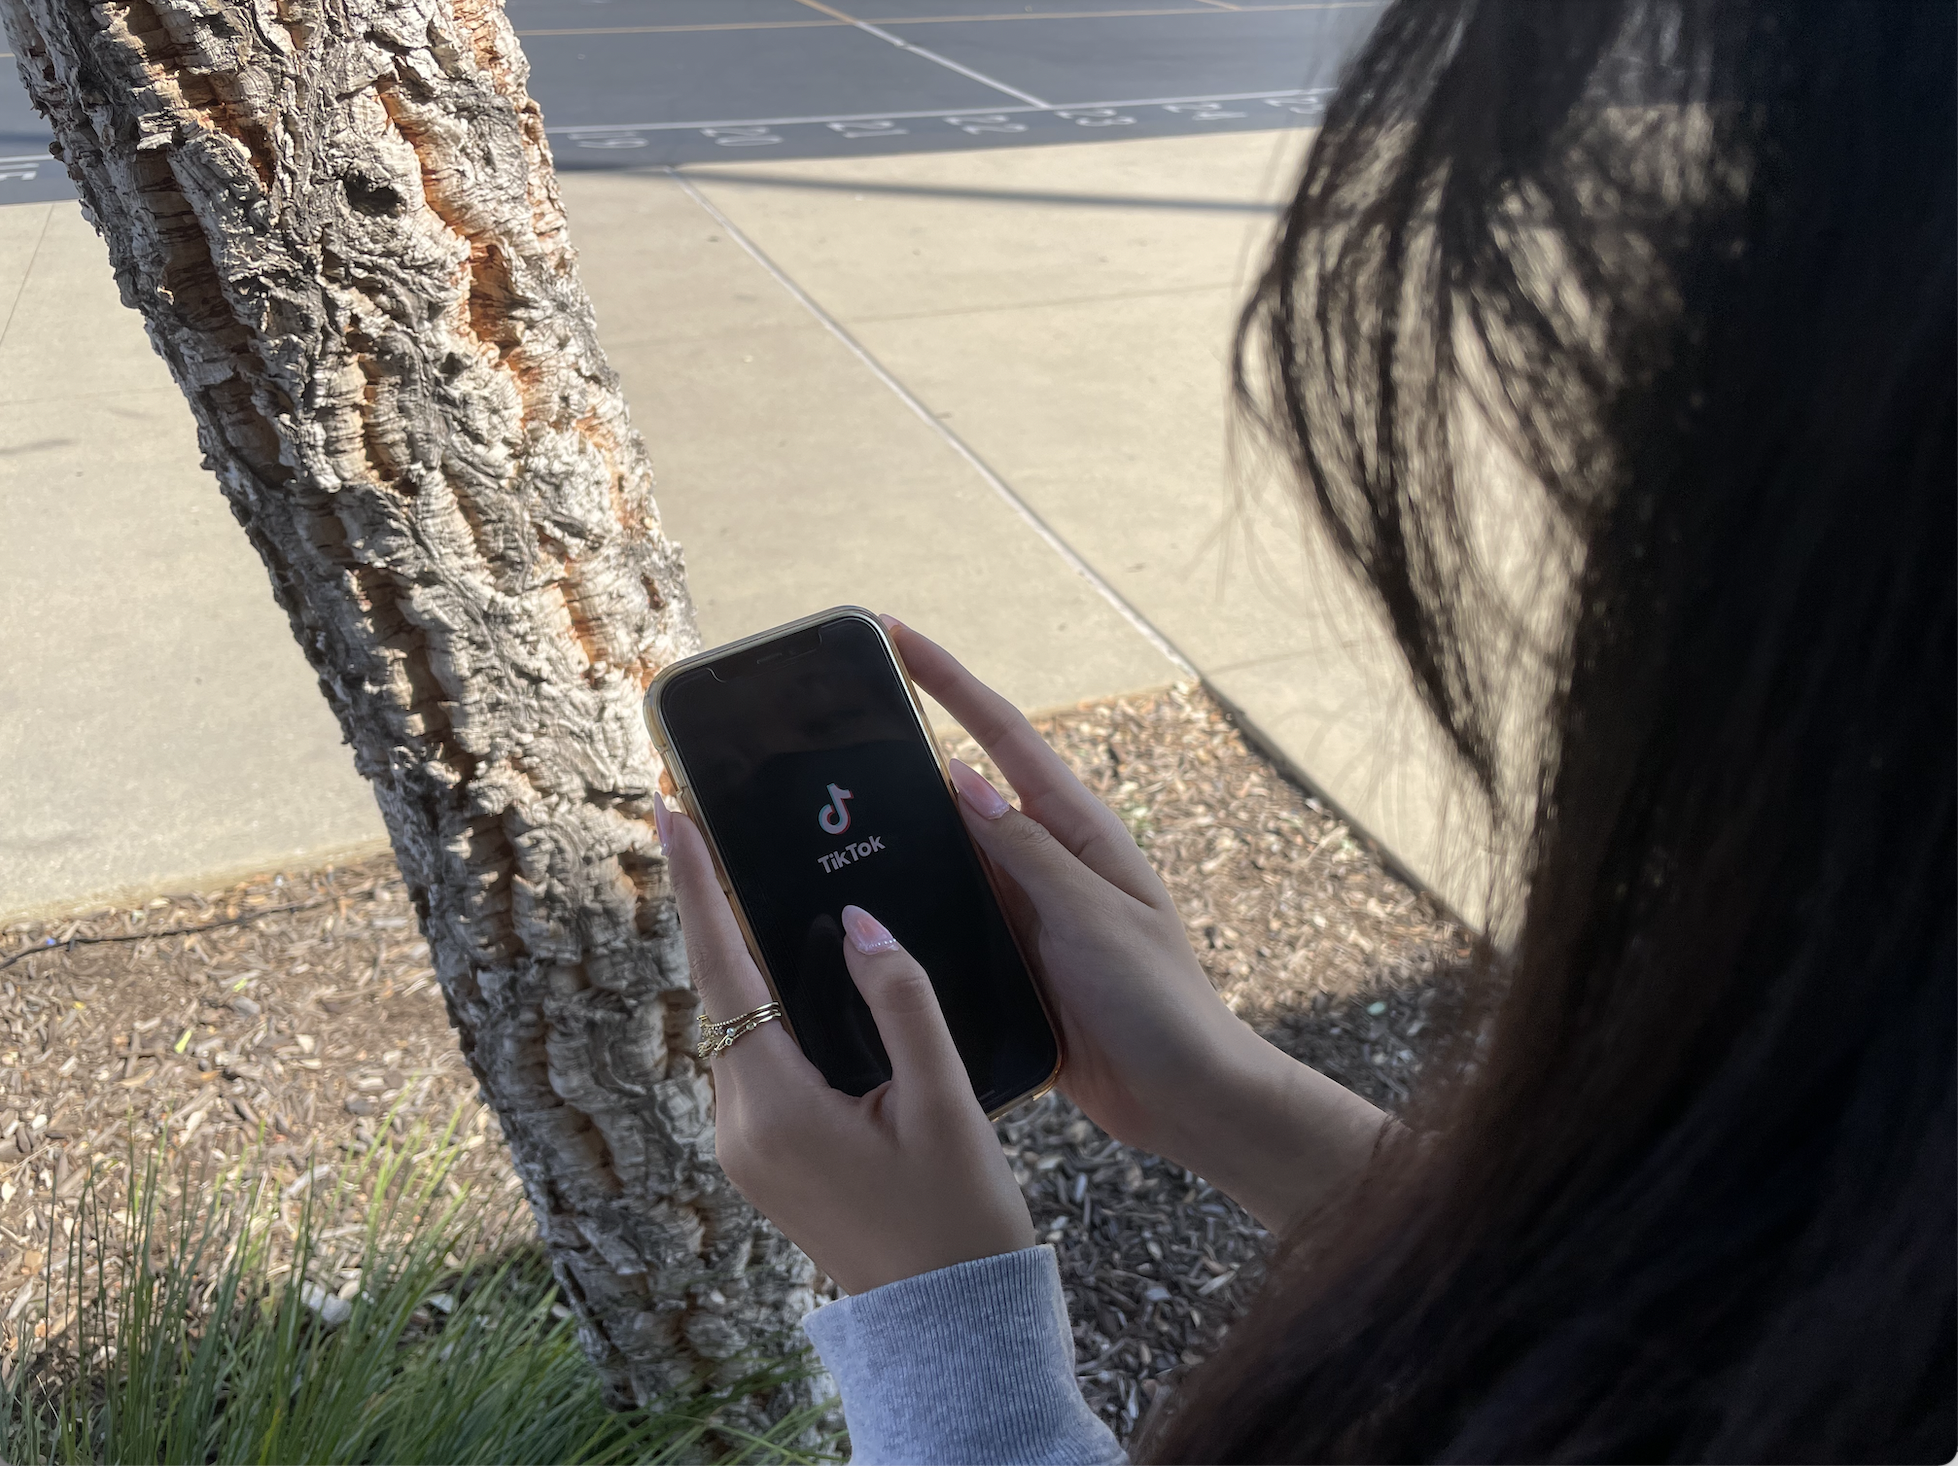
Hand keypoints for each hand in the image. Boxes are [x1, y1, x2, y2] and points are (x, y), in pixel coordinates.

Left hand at [657, 796, 1033, 1295]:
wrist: (950, 1326)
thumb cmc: (959, 1217)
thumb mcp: (943, 1100)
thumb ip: (901, 1000)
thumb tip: (860, 921)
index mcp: (776, 1108)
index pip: (723, 969)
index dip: (697, 883)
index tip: (668, 810)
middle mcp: (740, 1128)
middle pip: (719, 991)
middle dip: (712, 906)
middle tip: (701, 821)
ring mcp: (745, 1149)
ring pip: (735, 1027)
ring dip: (739, 957)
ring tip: (744, 877)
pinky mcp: (764, 1161)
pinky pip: (754, 1061)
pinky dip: (764, 1008)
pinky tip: (789, 969)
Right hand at [890, 618, 1386, 1230]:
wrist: (1185, 1096)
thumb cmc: (1158, 1000)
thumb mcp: (1093, 917)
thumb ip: (1028, 851)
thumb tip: (963, 776)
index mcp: (1076, 829)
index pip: (999, 733)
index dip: (946, 678)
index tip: (891, 631)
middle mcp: (1044, 859)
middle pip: (961, 785)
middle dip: (902, 746)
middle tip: (829, 719)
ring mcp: (1024, 908)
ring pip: (945, 853)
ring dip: (895, 831)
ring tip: (818, 811)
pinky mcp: (1009, 960)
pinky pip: (948, 917)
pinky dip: (910, 904)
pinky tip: (855, 909)